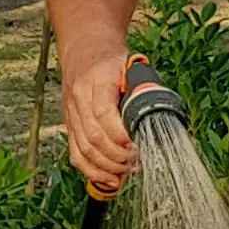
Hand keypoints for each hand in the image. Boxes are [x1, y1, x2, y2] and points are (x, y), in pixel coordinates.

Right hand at [62, 50, 135, 197]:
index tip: (136, 146)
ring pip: (84, 149)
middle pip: (94, 137)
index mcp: (97, 81)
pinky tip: (109, 179)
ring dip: (106, 167)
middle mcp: (79, 99)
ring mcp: (71, 114)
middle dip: (117, 156)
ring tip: (126, 173)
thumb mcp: (130, 67)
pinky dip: (92, 171)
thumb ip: (141, 89)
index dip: (120, 135)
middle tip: (136, 163)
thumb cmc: (111, 60)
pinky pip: (76, 153)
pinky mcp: (69, 125)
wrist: (84, 50)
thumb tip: (160, 115)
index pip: (104, 114)